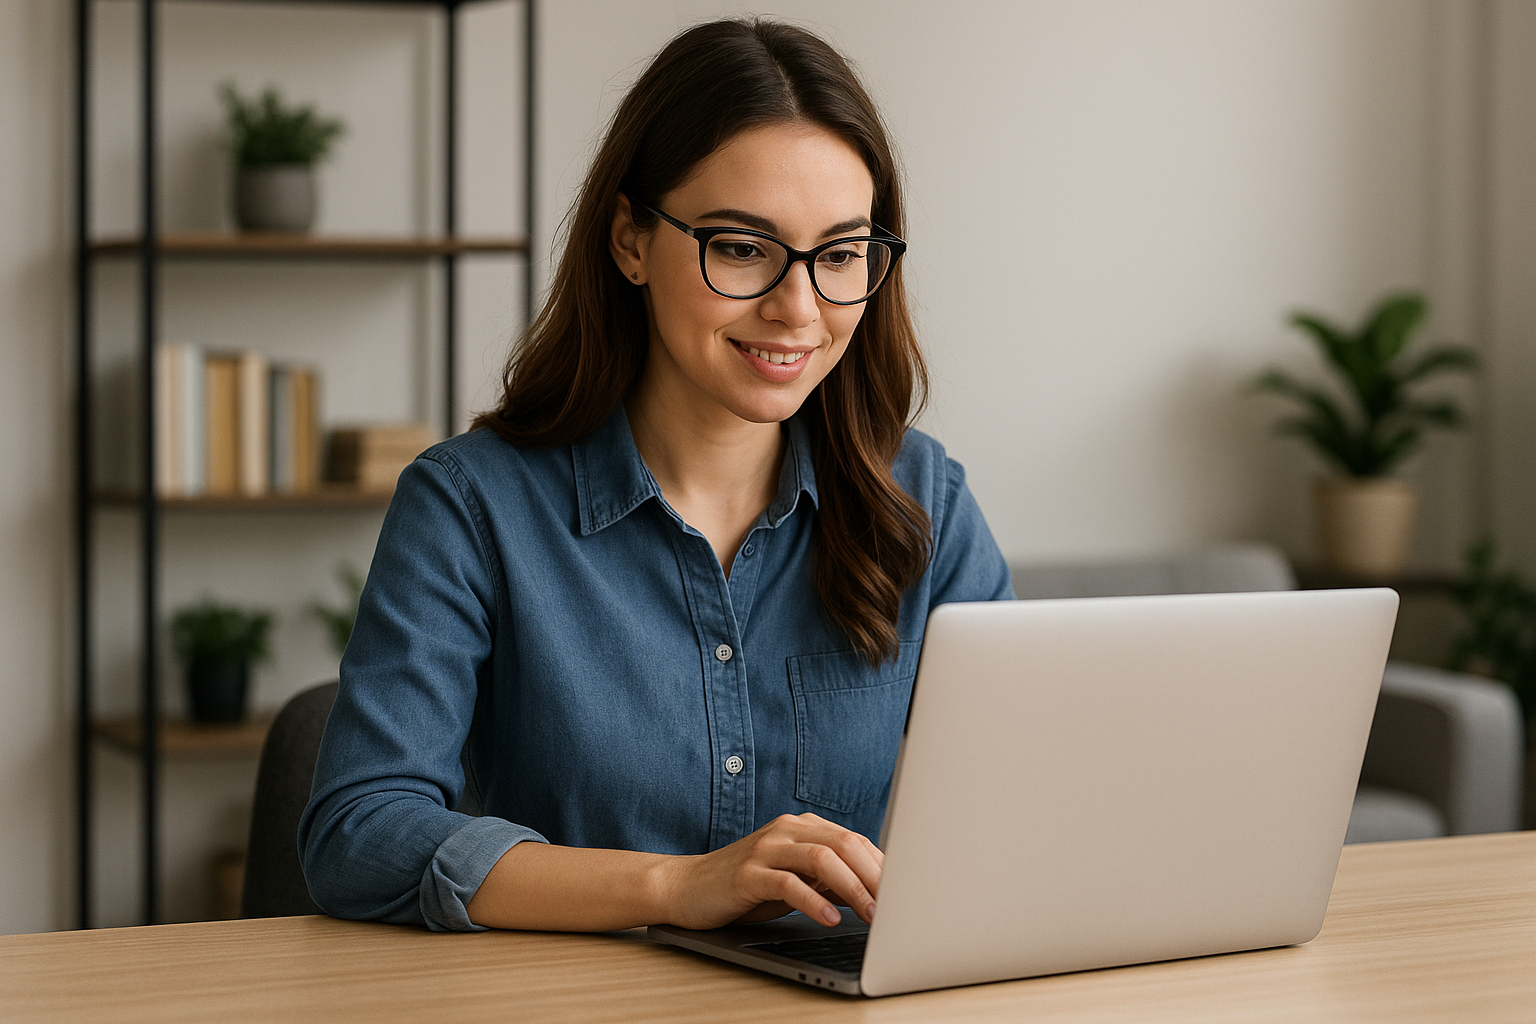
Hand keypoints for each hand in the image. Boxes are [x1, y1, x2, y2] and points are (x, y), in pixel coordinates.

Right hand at [660, 813, 882, 929]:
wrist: (688, 887)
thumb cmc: (747, 886)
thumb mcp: (796, 881)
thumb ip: (831, 880)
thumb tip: (878, 895)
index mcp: (804, 828)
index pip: (857, 842)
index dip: (884, 869)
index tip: (907, 895)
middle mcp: (788, 830)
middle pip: (845, 845)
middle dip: (876, 877)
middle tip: (897, 908)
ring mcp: (767, 848)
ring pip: (822, 859)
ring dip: (854, 888)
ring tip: (872, 915)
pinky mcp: (748, 873)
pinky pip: (788, 883)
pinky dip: (813, 901)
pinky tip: (828, 918)